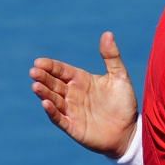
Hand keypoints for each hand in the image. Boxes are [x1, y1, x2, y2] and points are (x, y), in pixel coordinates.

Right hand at [30, 32, 138, 157]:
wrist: (130, 131)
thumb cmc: (124, 103)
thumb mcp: (119, 77)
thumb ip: (111, 56)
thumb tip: (107, 33)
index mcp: (81, 80)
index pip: (61, 70)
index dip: (50, 66)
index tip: (39, 62)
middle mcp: (73, 94)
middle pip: (54, 83)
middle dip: (43, 77)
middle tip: (34, 71)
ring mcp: (72, 111)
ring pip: (54, 100)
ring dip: (44, 93)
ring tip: (35, 86)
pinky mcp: (73, 127)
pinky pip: (59, 118)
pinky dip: (52, 112)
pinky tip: (45, 104)